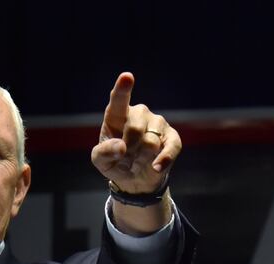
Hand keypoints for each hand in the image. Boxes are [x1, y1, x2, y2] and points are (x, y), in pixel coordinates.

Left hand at [91, 72, 181, 193]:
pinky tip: (155, 167)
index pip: (119, 100)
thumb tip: (120, 147)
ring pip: (151, 142)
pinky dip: (162, 161)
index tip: (127, 76)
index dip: (123, 88)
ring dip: (141, 159)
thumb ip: (104, 153)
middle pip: (135, 130)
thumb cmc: (115, 162)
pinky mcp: (172, 137)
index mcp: (116, 115)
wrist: (135, 178)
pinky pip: (170, 148)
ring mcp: (157, 123)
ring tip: (136, 162)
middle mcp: (138, 113)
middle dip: (128, 151)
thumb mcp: (101, 161)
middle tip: (124, 160)